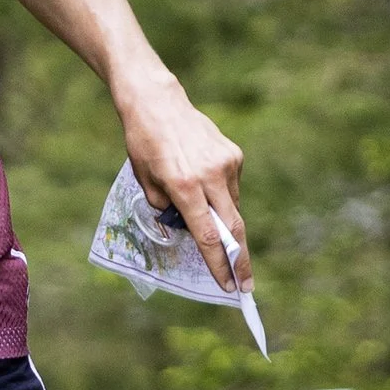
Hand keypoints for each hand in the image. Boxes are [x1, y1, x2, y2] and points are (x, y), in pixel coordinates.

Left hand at [118, 73, 246, 294]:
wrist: (158, 102)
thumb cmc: (144, 143)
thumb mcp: (145, 181)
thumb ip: (166, 209)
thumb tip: (187, 228)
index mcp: (184, 186)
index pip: (207, 236)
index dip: (219, 265)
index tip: (228, 287)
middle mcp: (210, 176)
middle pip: (232, 227)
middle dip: (239, 260)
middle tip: (245, 284)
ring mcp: (226, 164)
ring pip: (232, 206)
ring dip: (223, 220)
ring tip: (205, 213)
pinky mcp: (234, 154)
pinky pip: (231, 187)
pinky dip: (221, 195)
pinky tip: (204, 184)